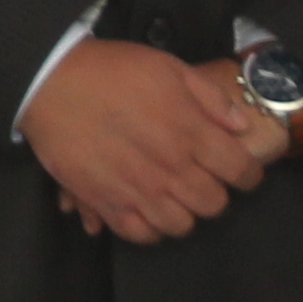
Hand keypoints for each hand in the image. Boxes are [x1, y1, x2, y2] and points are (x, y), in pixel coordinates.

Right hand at [26, 40, 286, 242]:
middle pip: (214, 204)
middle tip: (203, 179)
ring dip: (184, 212)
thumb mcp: (169, 67)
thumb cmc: (112, 70)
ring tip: (174, 196)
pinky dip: (150, 228)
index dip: (249, 174)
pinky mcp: (107, 203)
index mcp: (190, 131)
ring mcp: (138, 189)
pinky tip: (147, 209)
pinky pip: (141, 234)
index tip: (243, 171)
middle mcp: (170, 166)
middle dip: (216, 192)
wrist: (53, 82)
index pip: (240, 170)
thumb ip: (210, 98)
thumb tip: (240, 126)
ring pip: (181, 225)